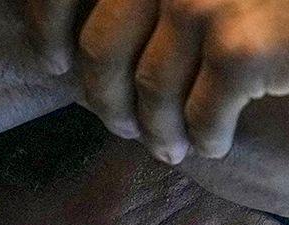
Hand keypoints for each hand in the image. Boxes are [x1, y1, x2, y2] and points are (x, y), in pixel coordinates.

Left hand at [24, 0, 288, 162]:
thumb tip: (83, 46)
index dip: (48, 31)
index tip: (52, 62)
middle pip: (101, 54)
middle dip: (105, 100)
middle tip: (119, 123)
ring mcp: (199, 6)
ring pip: (150, 95)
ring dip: (157, 131)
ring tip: (167, 146)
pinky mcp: (240, 50)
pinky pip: (201, 118)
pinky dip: (204, 139)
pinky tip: (213, 144)